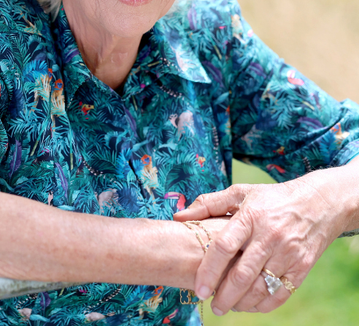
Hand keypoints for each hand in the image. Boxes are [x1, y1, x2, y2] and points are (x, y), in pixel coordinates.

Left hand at [174, 180, 339, 315]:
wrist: (319, 202)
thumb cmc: (271, 197)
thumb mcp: (240, 192)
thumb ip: (208, 204)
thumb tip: (179, 217)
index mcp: (249, 218)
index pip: (224, 247)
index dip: (209, 271)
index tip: (199, 289)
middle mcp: (269, 237)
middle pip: (242, 275)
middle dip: (224, 296)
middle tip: (213, 306)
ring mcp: (288, 253)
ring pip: (261, 287)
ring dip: (242, 303)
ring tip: (228, 306)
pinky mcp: (303, 266)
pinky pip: (282, 292)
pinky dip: (265, 304)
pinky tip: (251, 306)